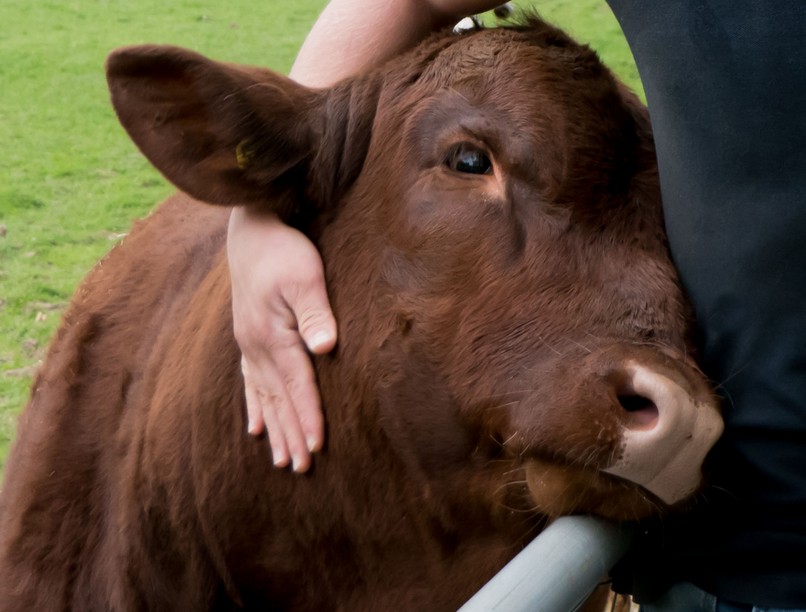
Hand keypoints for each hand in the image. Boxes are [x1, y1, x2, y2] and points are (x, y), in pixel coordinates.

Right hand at [227, 207, 336, 471]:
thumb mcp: (305, 275)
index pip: (297, 385)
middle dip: (290, 434)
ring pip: (264, 396)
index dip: (308, 417)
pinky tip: (254, 426)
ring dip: (274, 428)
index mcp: (274, 336)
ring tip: (279, 460)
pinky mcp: (248, 338)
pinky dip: (254, 405)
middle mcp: (257, 347)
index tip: (316, 448)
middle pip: (278, 399)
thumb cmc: (284, 251)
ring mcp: (249, 344)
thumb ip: (316, 311)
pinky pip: (249, 381)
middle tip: (300, 468)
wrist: (250, 232)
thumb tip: (327, 346)